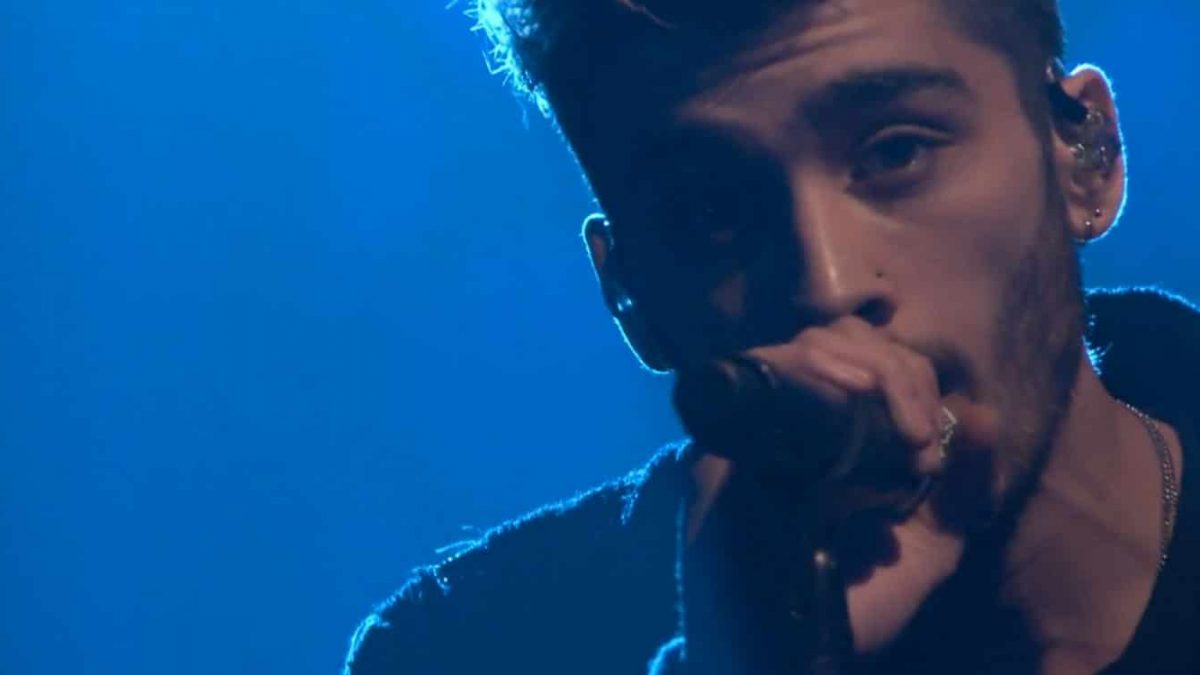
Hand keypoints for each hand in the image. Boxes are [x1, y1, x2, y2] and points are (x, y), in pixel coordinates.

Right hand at [682, 316, 999, 656]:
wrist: (795, 646)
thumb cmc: (860, 600)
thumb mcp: (934, 543)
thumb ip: (965, 486)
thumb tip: (979, 411)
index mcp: (843, 434)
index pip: (868, 355)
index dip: (907, 374)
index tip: (927, 442)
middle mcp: (797, 419)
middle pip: (841, 336)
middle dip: (896, 371)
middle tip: (917, 438)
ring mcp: (758, 423)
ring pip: (811, 343)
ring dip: (869, 369)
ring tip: (899, 429)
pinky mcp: (725, 436)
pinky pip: (768, 371)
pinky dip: (816, 366)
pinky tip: (853, 391)